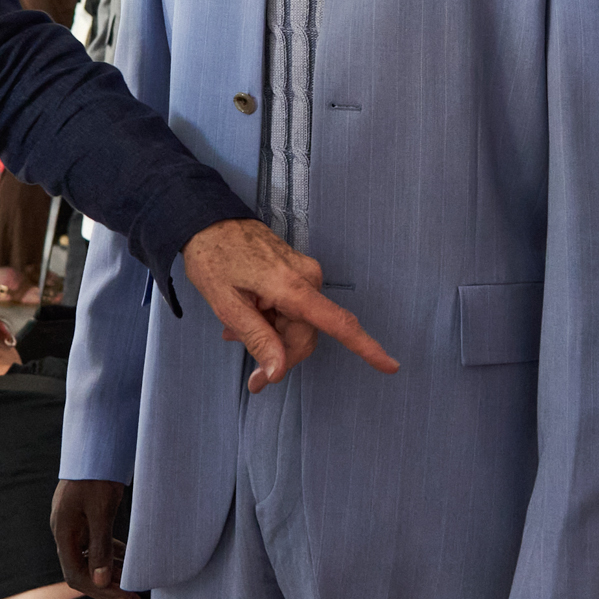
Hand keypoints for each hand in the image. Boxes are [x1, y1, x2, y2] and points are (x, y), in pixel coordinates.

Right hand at [51, 479, 139, 598]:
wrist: (95, 444)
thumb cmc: (96, 475)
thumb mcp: (101, 511)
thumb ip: (100, 546)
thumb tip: (101, 581)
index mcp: (63, 532)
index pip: (77, 576)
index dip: (102, 591)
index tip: (127, 598)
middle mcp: (64, 532)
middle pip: (82, 571)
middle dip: (108, 587)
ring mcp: (72, 525)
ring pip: (89, 559)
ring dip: (111, 572)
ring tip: (134, 583)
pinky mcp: (83, 517)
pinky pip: (94, 545)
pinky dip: (110, 555)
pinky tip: (128, 560)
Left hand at [183, 217, 397, 392]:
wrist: (208, 219)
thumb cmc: (213, 258)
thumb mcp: (227, 304)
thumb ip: (257, 338)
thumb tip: (278, 373)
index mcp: (292, 286)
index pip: (337, 322)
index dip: (366, 348)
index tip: (391, 366)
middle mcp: (308, 278)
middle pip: (308, 336)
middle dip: (281, 357)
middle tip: (251, 378)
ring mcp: (305, 274)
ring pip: (300, 327)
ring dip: (273, 338)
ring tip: (235, 332)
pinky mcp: (298, 273)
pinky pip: (295, 311)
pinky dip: (274, 322)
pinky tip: (248, 318)